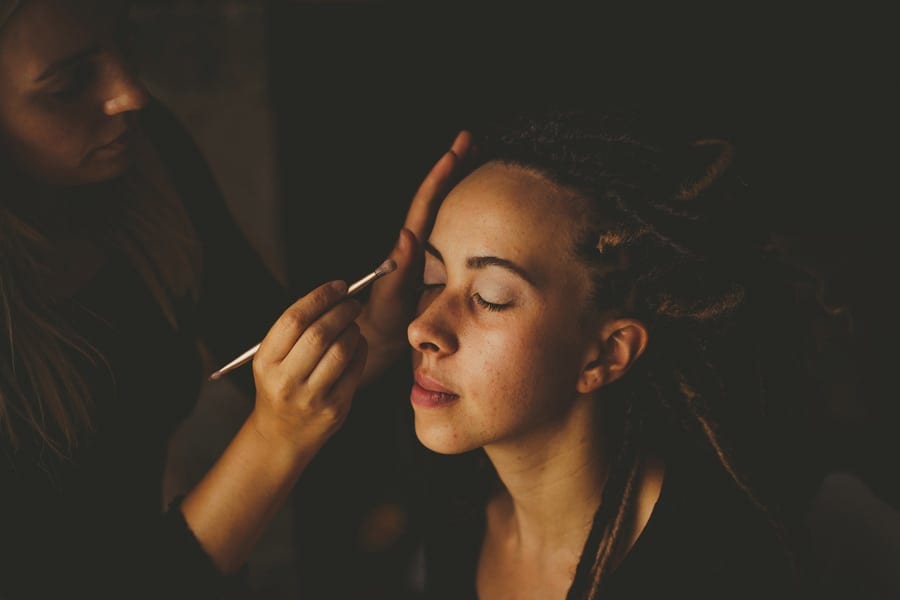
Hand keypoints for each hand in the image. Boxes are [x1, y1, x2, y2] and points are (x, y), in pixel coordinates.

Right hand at [250, 280, 366, 450]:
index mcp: (266, 362)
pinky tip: (357, 344)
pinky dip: (360, 349)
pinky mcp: (334, 408)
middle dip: (341, 311)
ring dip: (352, 330)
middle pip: (319, 334)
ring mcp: (311, 397)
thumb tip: (332, 295)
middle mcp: (285, 381)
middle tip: (352, 303)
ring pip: (340, 351)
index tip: (338, 286)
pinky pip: (354, 370)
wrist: (282, 435)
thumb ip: (295, 331)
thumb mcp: (272, 360)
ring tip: (352, 324)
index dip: (319, 297)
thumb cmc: (281, 386)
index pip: (293, 320)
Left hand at [358, 130, 472, 384]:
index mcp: (408, 250)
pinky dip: (459, 211)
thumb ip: (397, 270)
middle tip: (469, 139)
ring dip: (456, 184)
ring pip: (442, 211)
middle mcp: (416, 248)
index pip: (424, 205)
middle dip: (452, 168)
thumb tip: (407, 235)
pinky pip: (447, 232)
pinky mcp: (430, 267)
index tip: (455, 150)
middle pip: (435, 199)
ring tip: (475, 158)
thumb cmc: (378, 326)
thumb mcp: (388, 300)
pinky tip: (472, 204)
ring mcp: (424, 256)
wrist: (373, 345)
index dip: (439, 178)